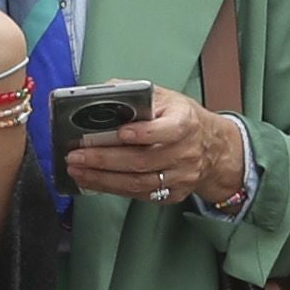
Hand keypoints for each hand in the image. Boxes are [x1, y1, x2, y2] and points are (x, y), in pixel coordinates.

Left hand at [61, 87, 248, 213]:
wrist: (213, 147)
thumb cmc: (180, 117)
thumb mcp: (165, 98)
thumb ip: (134, 94)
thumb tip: (99, 93)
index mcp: (185, 122)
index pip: (168, 129)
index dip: (144, 132)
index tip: (120, 132)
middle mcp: (186, 151)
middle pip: (143, 160)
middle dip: (105, 159)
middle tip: (76, 155)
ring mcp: (181, 176)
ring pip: (139, 182)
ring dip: (102, 178)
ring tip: (77, 170)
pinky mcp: (173, 194)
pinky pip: (140, 195)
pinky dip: (112, 189)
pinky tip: (92, 181)